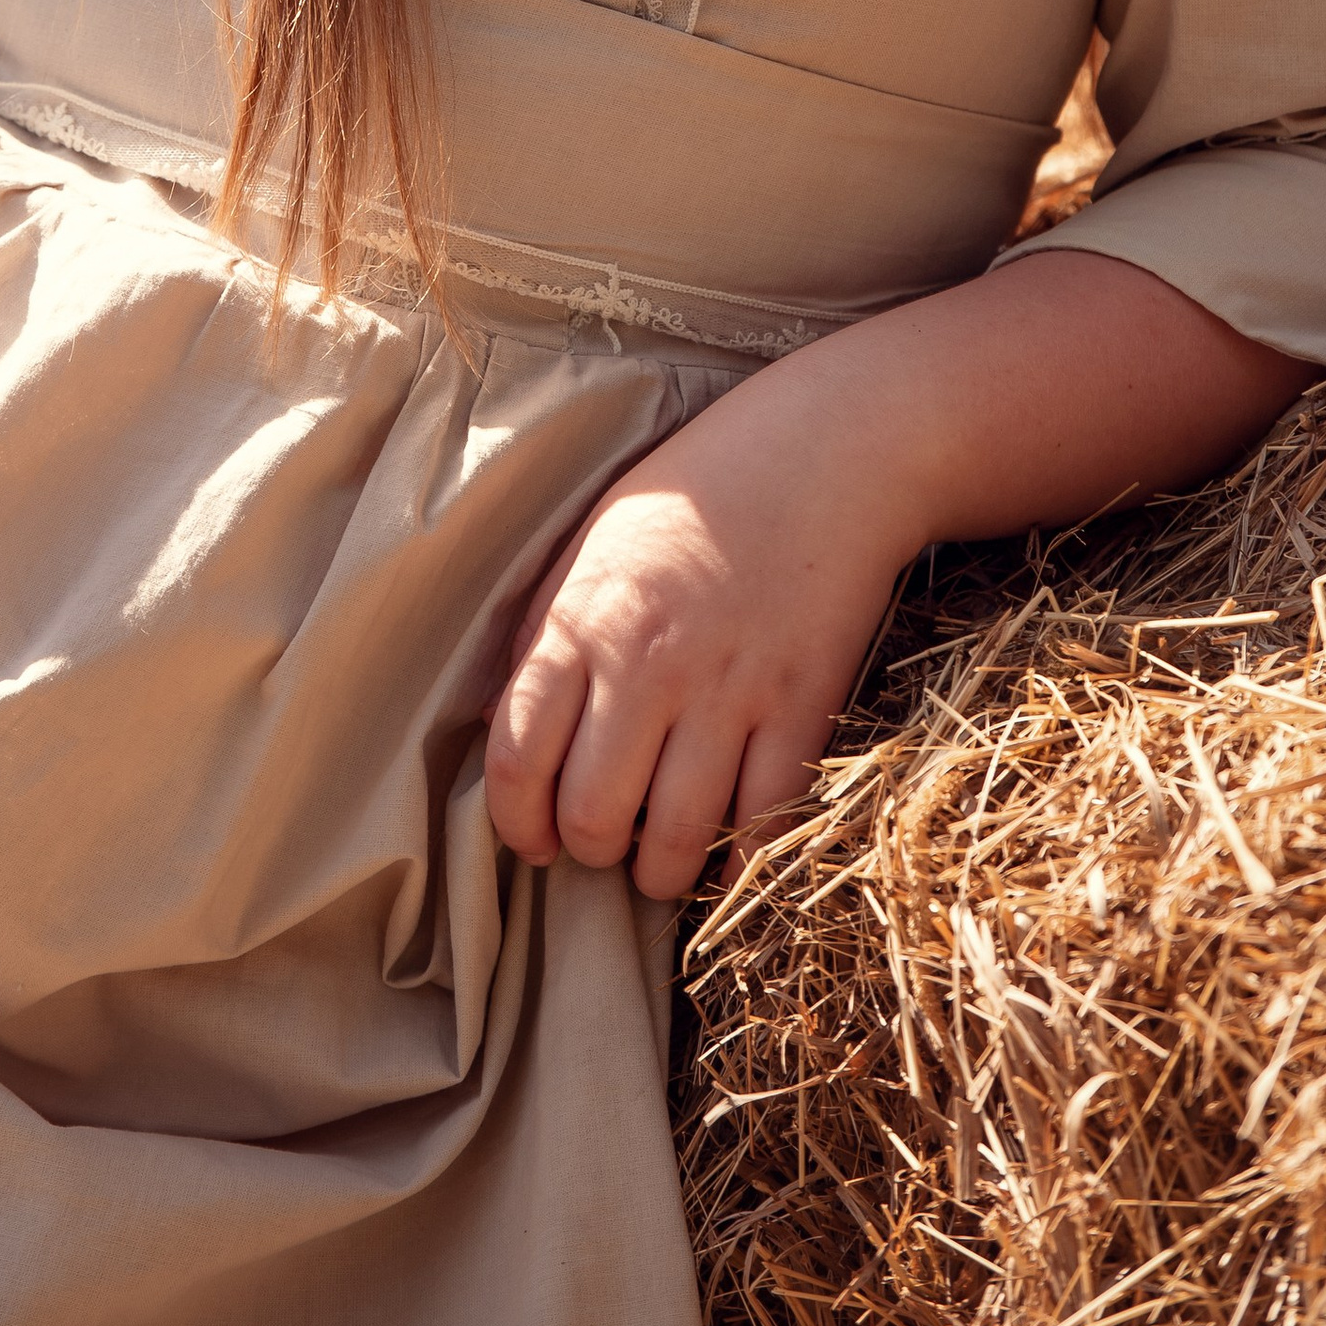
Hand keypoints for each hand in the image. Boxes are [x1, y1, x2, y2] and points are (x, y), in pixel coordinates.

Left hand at [482, 343, 910, 901]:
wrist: (823, 452)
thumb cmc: (694, 494)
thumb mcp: (592, 542)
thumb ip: (544, 633)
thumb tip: (502, 726)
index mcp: (583, 620)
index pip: (518, 756)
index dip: (515, 821)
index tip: (529, 838)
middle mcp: (649, 665)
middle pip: (594, 815)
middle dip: (589, 851)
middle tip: (603, 842)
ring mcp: (730, 691)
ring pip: (677, 839)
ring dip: (660, 874)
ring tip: (660, 861)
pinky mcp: (802, 706)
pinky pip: (765, 822)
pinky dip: (743, 861)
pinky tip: (729, 854)